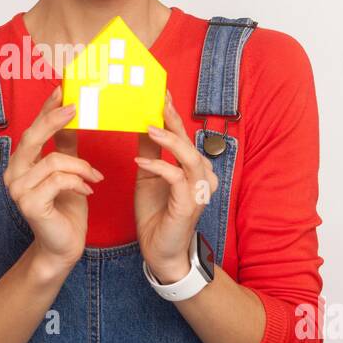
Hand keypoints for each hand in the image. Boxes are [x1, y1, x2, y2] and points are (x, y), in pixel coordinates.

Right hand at [3, 84, 104, 271]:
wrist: (63, 246)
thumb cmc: (65, 209)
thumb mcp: (68, 171)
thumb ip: (65, 145)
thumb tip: (70, 114)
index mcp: (20, 164)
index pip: (32, 129)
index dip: (45, 108)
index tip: (62, 89)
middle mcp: (13, 174)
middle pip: (33, 137)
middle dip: (55, 120)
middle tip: (77, 108)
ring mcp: (18, 189)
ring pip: (54, 160)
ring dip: (81, 167)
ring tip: (95, 177)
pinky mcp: (30, 203)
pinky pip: (59, 180)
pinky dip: (78, 182)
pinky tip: (88, 190)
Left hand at [134, 90, 218, 282]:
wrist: (161, 251)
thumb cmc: (157, 213)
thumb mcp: (148, 176)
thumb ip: (150, 151)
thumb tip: (142, 123)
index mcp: (193, 167)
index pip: (183, 134)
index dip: (173, 113)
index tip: (159, 92)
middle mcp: (202, 175)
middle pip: (189, 139)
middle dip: (173, 118)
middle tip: (156, 99)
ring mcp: (198, 190)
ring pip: (190, 156)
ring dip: (169, 140)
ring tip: (149, 127)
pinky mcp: (189, 204)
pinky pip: (177, 178)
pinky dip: (159, 166)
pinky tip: (141, 162)